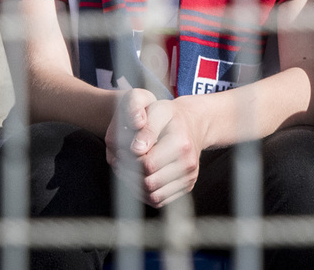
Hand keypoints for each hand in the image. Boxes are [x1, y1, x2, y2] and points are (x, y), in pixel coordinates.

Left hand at [105, 88, 207, 208]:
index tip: (121, 152)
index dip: (128, 161)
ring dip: (134, 187)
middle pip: (148, 183)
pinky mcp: (186, 187)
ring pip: (152, 196)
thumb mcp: (158, 112)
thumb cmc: (171, 117)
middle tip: (119, 163)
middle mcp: (188, 163)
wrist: (194, 124)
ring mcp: (189, 177)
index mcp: (181, 143)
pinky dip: (143, 193)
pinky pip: (159, 200)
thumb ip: (146, 130)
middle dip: (129, 175)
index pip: (146, 164)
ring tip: (126, 171)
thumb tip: (136, 150)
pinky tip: (137, 178)